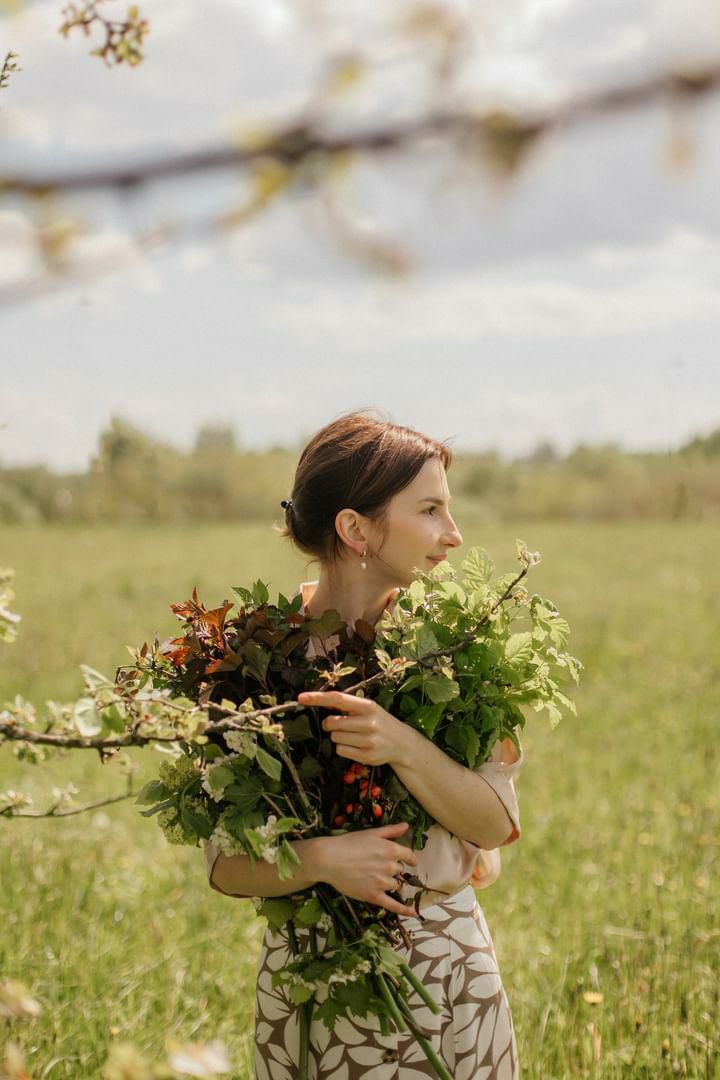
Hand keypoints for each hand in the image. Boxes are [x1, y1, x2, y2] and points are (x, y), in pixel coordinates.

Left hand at [297, 689, 412, 767]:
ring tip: (354, 736)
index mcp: (368, 706)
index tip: (301, 698)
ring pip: (335, 738)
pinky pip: (340, 751)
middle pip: (332, 723)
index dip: (317, 698)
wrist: (402, 743)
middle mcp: (369, 722)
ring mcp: (369, 741)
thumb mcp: (368, 708)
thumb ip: (347, 705)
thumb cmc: (379, 722)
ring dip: (339, 737)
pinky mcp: (367, 756)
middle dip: (331, 725)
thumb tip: (318, 700)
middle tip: (341, 725)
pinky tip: (357, 746)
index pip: (337, 699)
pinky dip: (344, 749)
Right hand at [312, 821, 419, 918]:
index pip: (408, 855)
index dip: (409, 858)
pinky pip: (393, 905)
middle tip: (376, 865)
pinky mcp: (373, 896)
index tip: (409, 861)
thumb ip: (391, 831)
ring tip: (372, 876)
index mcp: (391, 849)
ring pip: (394, 884)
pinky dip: (405, 909)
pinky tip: (414, 913)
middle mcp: (390, 866)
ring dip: (389, 881)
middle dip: (392, 868)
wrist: (329, 859)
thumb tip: (406, 826)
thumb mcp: (371, 832)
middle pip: (399, 870)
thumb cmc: (348, 843)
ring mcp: (382, 882)